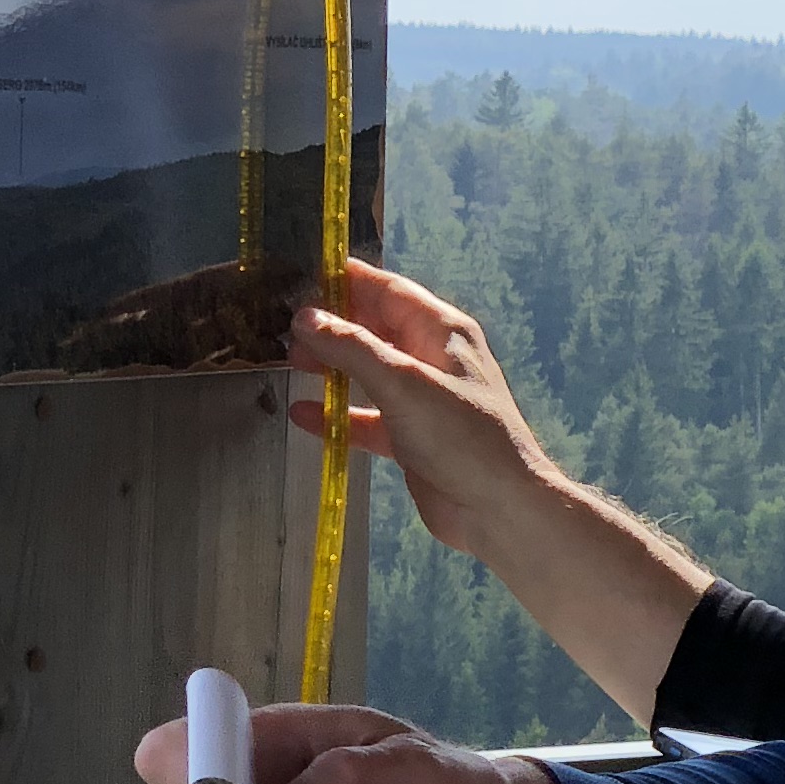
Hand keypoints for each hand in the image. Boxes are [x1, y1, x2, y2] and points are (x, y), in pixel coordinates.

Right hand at [288, 260, 562, 558]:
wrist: (500, 509)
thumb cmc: (461, 437)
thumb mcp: (404, 383)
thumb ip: (353, 348)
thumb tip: (306, 318)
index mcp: (442, 332)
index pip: (389, 291)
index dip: (349, 280)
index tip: (303, 273)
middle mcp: (433, 359)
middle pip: (375, 329)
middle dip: (333, 325)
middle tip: (284, 326)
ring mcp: (422, 400)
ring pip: (368, 373)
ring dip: (332, 367)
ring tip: (289, 361)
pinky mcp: (412, 439)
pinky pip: (367, 419)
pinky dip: (338, 416)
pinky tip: (303, 415)